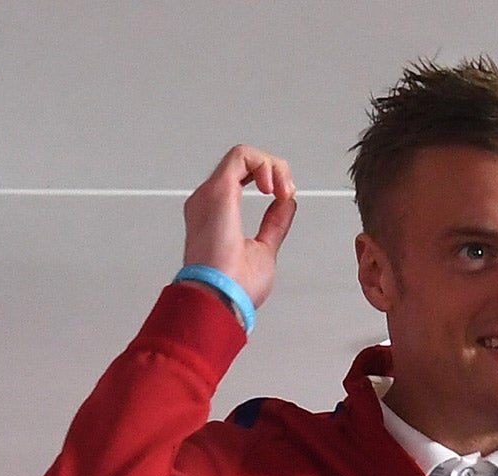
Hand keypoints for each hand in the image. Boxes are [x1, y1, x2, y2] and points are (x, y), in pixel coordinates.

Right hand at [181, 145, 296, 310]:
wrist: (220, 297)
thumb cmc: (234, 287)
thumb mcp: (265, 248)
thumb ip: (274, 223)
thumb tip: (286, 204)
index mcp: (218, 213)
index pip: (242, 178)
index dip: (270, 180)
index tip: (286, 199)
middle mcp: (210, 200)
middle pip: (243, 163)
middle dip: (274, 170)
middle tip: (287, 192)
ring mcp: (212, 194)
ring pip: (244, 156)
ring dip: (273, 166)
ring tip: (283, 189)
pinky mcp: (219, 190)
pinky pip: (242, 156)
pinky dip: (265, 164)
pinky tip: (274, 185)